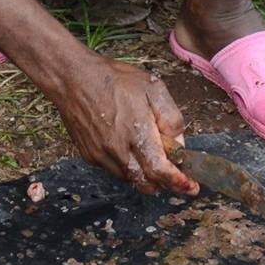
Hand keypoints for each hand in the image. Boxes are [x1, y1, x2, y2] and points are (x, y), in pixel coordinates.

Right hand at [56, 54, 196, 196]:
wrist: (73, 78)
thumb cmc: (114, 79)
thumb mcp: (153, 88)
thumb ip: (170, 117)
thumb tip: (179, 144)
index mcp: (136, 132)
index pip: (160, 170)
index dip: (178, 182)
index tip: (191, 186)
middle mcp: (117, 150)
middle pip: (146, 182)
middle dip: (165, 183)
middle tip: (177, 175)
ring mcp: (101, 156)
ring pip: (131, 179)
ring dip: (146, 174)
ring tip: (152, 154)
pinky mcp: (90, 157)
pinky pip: (116, 170)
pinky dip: (129, 166)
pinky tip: (130, 147)